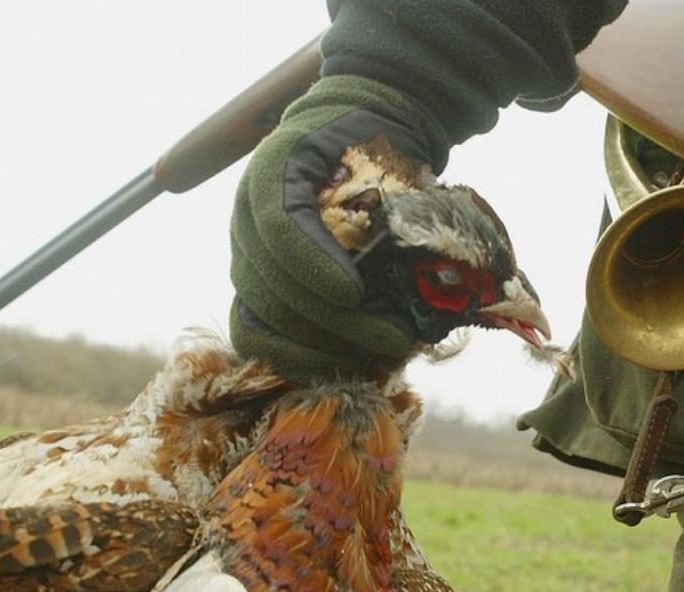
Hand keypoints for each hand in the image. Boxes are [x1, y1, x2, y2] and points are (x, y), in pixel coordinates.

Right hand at [229, 75, 447, 376]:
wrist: (349, 133)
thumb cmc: (376, 144)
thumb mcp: (389, 148)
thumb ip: (400, 192)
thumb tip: (435, 262)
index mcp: (276, 169)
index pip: (278, 226)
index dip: (310, 266)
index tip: (353, 294)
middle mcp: (248, 216)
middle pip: (273, 286)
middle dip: (337, 324)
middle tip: (397, 339)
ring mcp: (248, 255)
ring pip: (264, 319)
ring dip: (326, 347)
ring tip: (384, 354)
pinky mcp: (256, 288)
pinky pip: (257, 334)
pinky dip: (301, 357)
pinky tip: (349, 364)